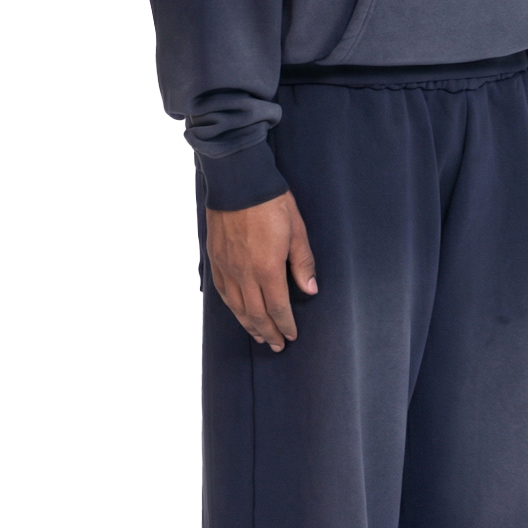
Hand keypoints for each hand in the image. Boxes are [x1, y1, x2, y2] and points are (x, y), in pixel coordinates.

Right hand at [206, 190, 318, 349]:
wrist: (238, 182)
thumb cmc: (270, 203)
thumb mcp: (297, 231)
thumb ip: (303, 263)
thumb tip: (310, 289)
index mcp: (267, 268)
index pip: (277, 307)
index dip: (285, 325)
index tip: (291, 335)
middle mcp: (244, 273)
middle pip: (256, 313)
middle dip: (268, 332)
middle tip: (276, 345)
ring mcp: (228, 267)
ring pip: (237, 307)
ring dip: (249, 324)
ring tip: (258, 336)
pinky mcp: (216, 259)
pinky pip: (223, 292)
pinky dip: (232, 307)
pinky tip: (238, 312)